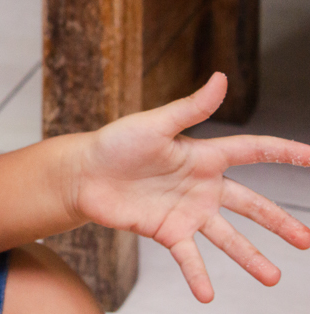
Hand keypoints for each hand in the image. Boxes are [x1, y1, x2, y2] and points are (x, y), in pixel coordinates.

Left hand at [71, 72, 309, 302]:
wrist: (82, 173)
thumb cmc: (115, 143)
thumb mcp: (155, 123)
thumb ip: (191, 107)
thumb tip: (222, 78)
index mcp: (204, 155)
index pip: (253, 152)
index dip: (285, 153)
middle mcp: (202, 186)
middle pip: (250, 205)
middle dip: (279, 222)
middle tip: (306, 241)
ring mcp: (187, 211)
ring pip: (227, 238)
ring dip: (250, 258)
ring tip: (272, 278)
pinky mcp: (167, 231)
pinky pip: (188, 257)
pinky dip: (198, 275)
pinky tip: (207, 295)